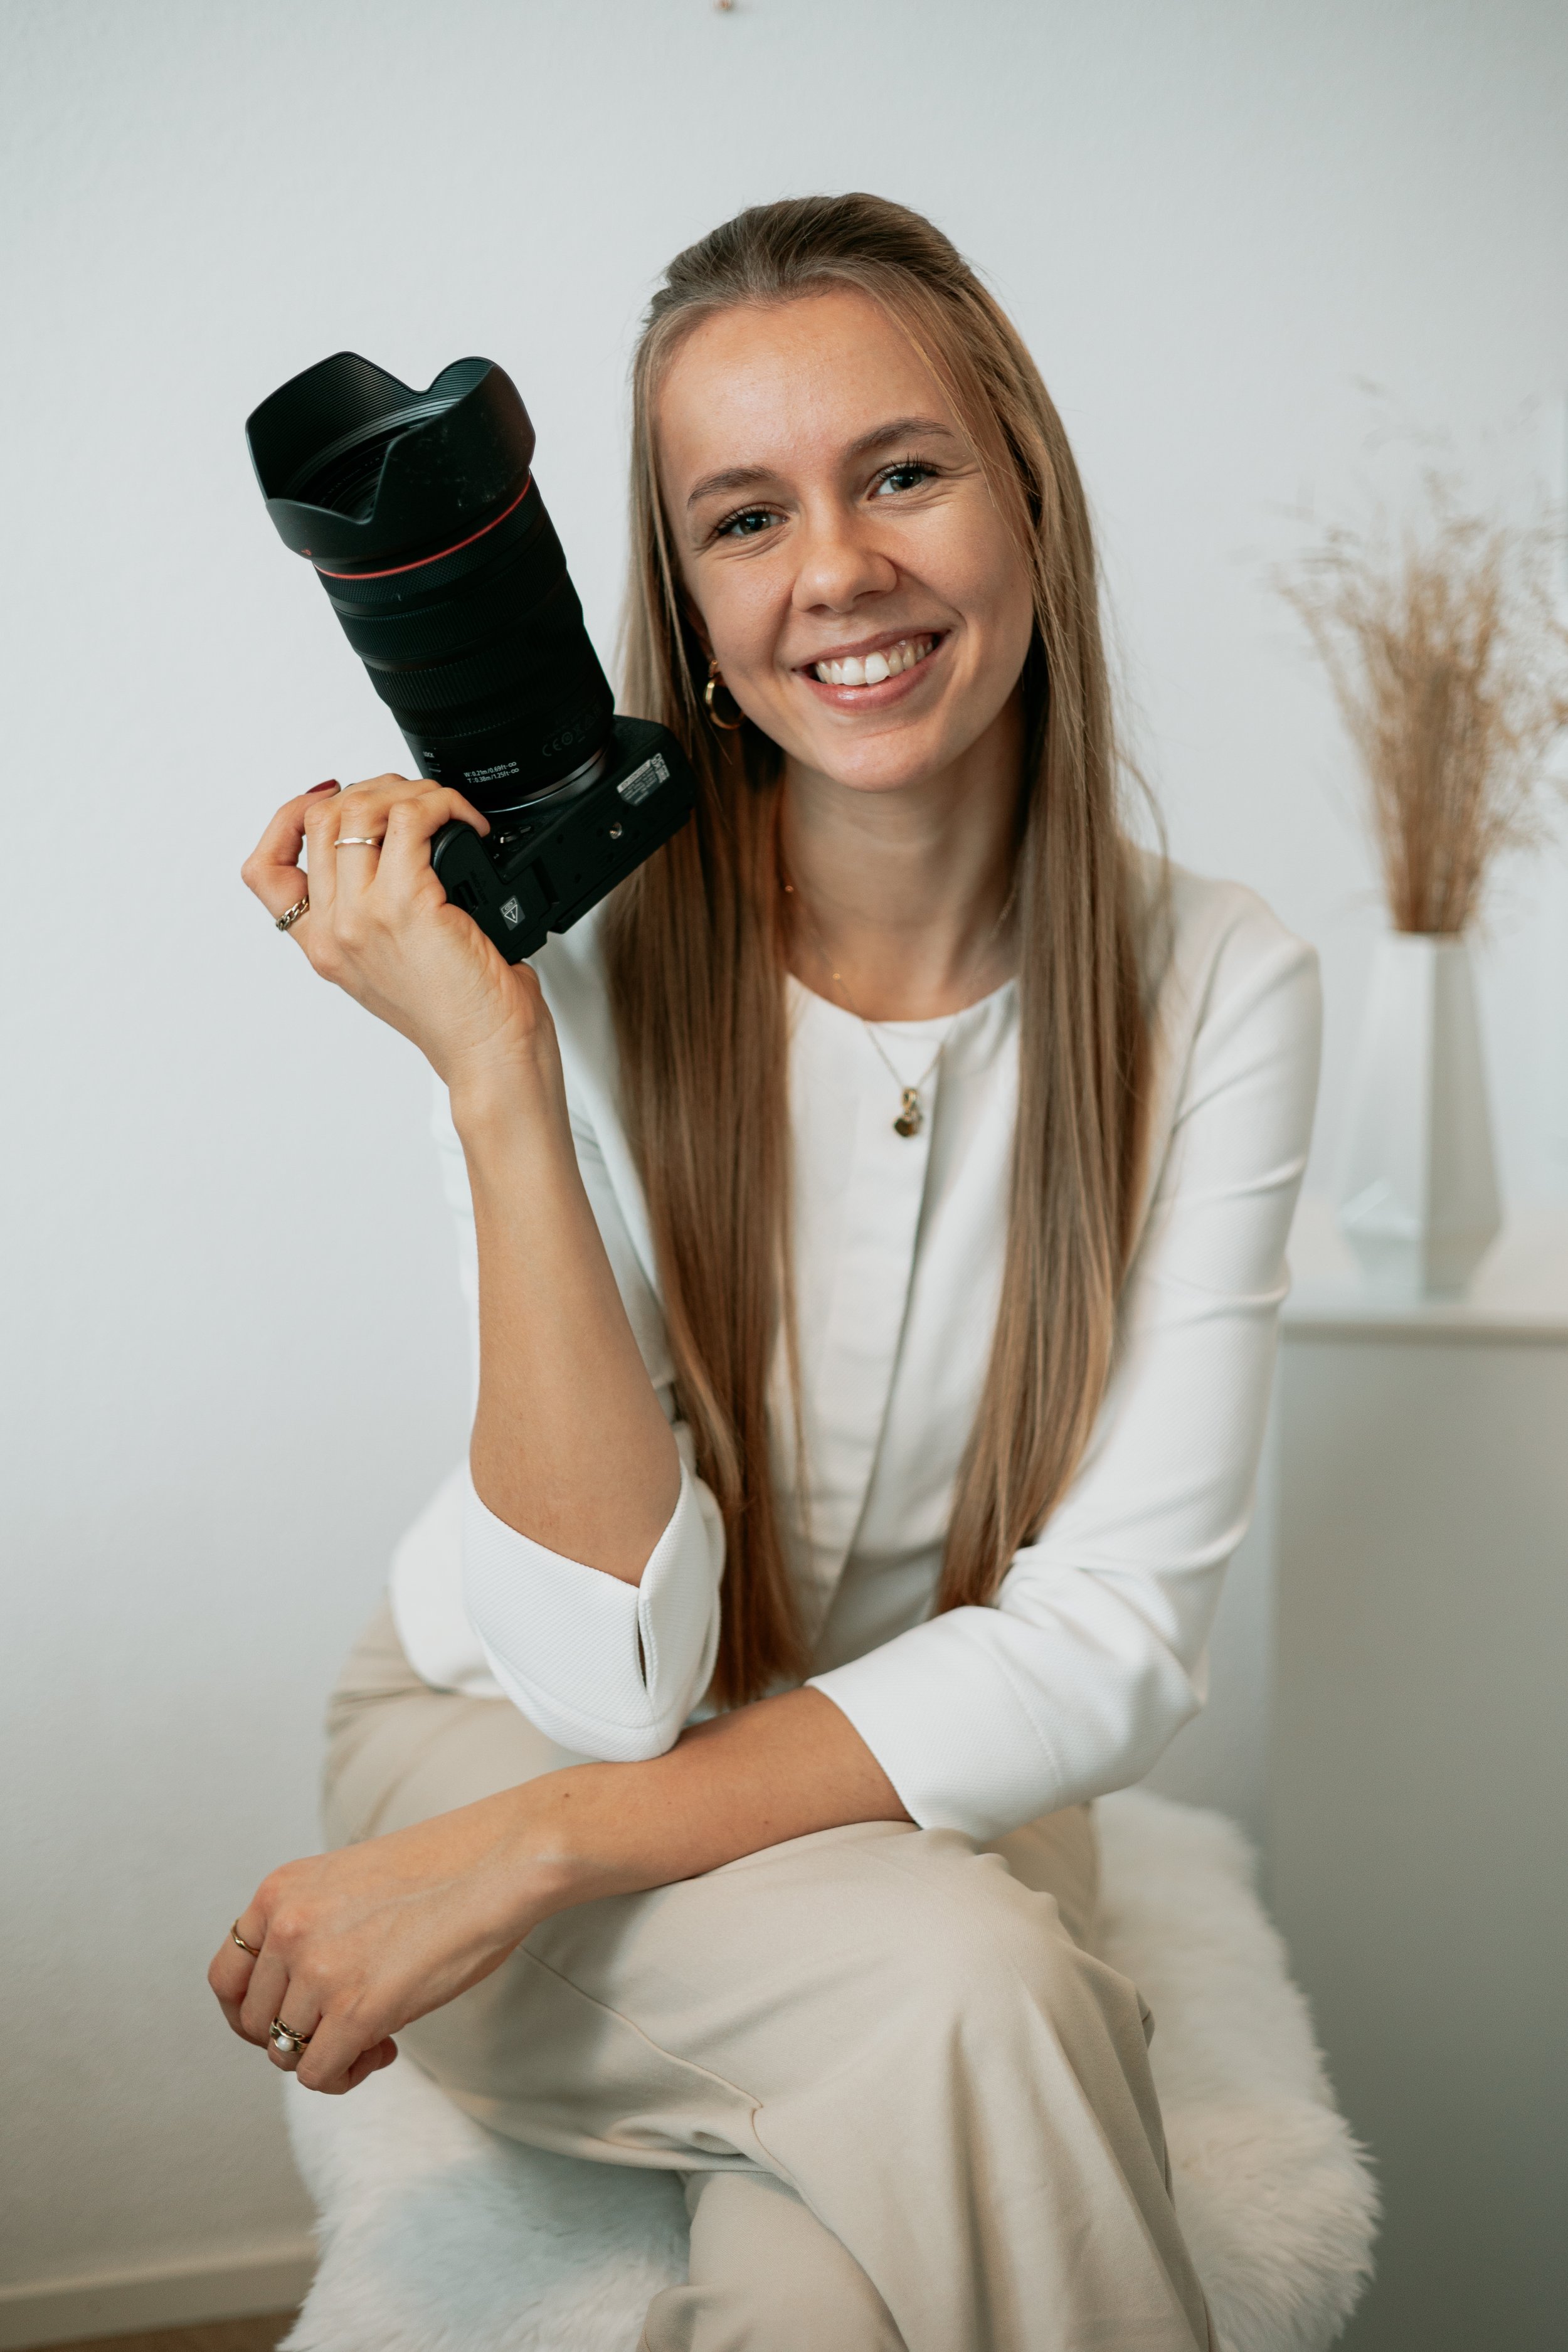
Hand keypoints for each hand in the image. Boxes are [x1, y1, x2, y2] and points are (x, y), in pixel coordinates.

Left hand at [208, 1785, 572, 2095]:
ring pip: (285, 2053)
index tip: (288, 2017)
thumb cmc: (443, 1869)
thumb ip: (310, 1927)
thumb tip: (295, 1999)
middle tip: (341, 2029)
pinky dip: (345, 2075)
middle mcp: (288, 1928)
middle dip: (293, 2037)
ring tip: (374, 2035)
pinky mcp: (358, 2010)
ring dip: (327, 2055)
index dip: (251, 2010)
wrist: (499, 1862)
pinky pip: (319, 2075)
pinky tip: (383, 2048)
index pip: (226, 1977)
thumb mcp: (347, 1882)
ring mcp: (319, 1970)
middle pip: (254, 2022)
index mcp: (280, 1891)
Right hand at [242, 774, 558, 1100]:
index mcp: (323, 946)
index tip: (328, 797)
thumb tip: (397, 854)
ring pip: (358, 809)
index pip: (264, 869)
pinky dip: (443, 804)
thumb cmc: (462, 1018)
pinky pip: (412, 818)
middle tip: (415, 802)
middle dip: (369, 790)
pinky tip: (468, 822)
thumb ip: (375, 920)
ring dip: (407, 791)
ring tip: (445, 809)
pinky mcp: (406, 905)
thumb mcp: (396, 968)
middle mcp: (334, 931)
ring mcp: (364, 916)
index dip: (287, 817)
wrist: (489, 1056)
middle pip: (319, 819)